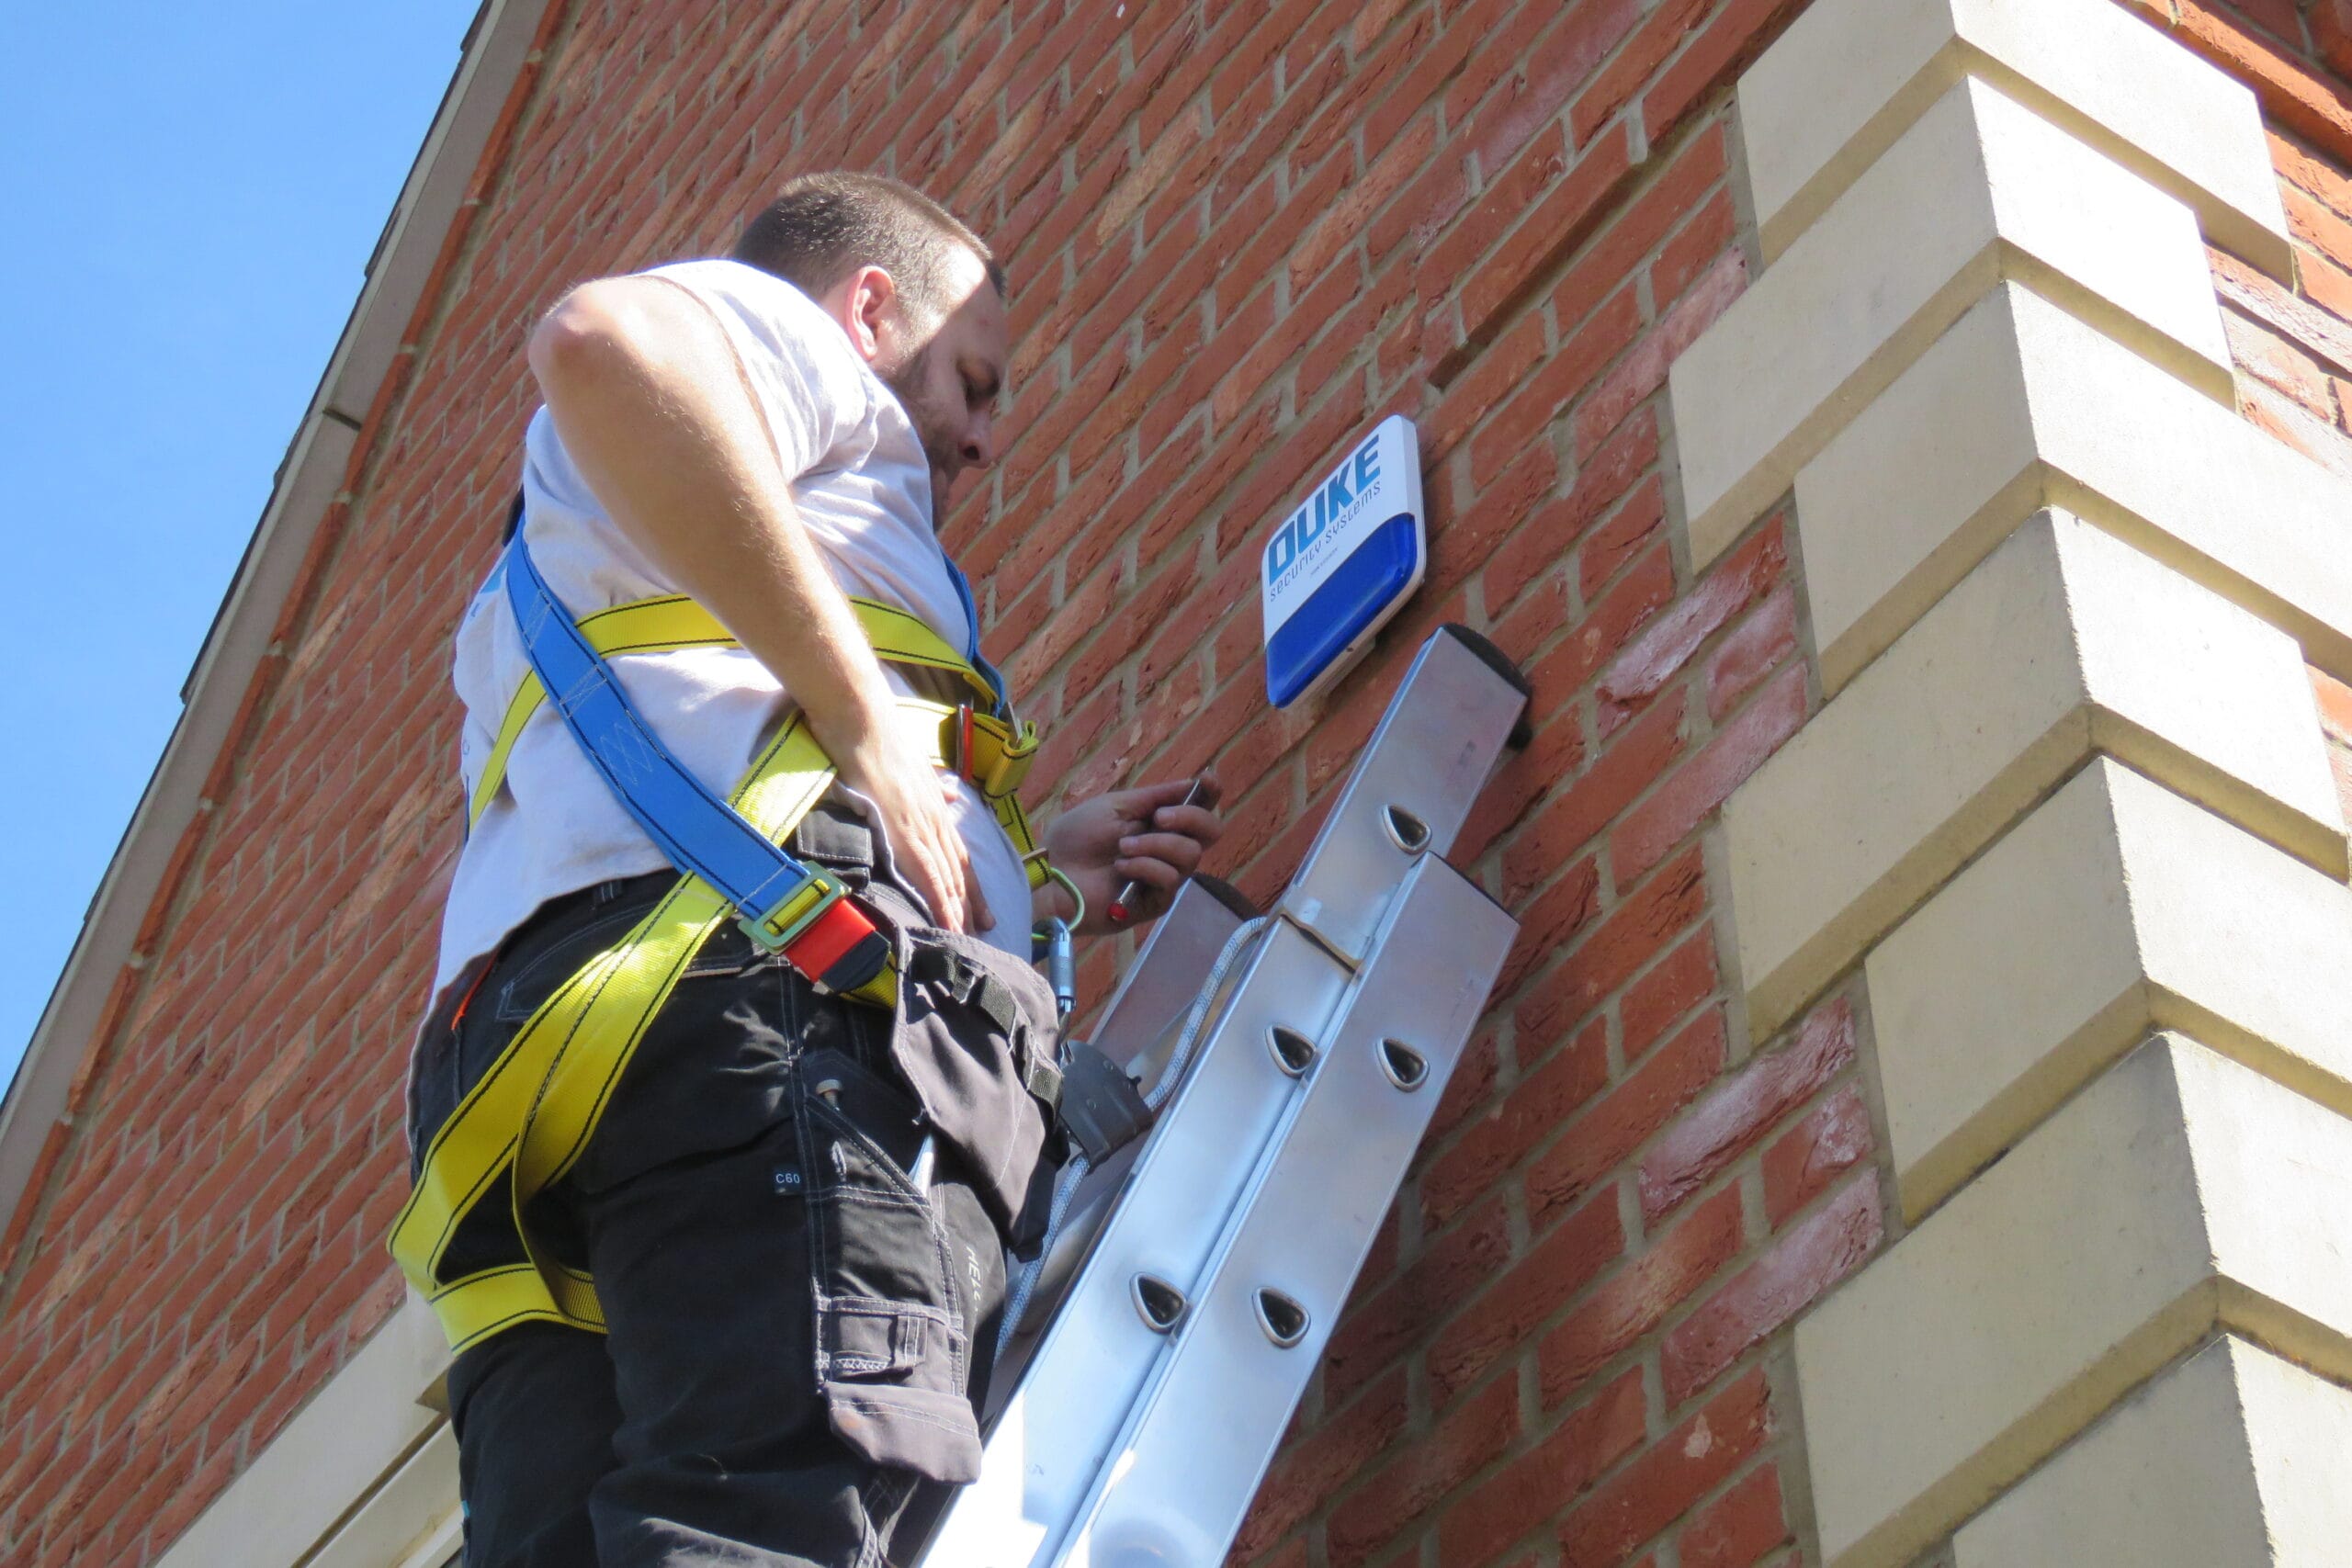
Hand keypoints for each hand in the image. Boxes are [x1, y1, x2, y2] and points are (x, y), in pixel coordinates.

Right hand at [833, 725, 992, 933]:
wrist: (863, 723)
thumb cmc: (878, 739)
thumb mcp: (915, 763)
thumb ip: (933, 783)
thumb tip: (950, 792)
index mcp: (937, 807)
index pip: (959, 853)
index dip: (971, 882)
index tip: (981, 906)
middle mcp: (938, 820)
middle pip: (961, 871)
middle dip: (973, 904)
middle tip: (984, 932)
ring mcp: (925, 829)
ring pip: (951, 879)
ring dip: (961, 911)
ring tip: (970, 938)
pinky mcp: (907, 835)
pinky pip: (931, 878)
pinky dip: (943, 904)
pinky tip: (950, 924)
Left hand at [1042, 775, 1223, 935]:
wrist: (1052, 872)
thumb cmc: (1076, 838)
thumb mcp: (1114, 807)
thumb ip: (1154, 797)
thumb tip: (1191, 784)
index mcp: (1160, 824)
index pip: (1199, 809)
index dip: (1209, 794)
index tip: (1207, 782)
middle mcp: (1169, 849)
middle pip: (1211, 831)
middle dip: (1190, 818)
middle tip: (1159, 817)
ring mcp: (1164, 877)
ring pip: (1190, 855)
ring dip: (1155, 845)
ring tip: (1122, 848)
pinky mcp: (1155, 903)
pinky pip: (1169, 880)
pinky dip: (1145, 867)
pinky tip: (1121, 868)